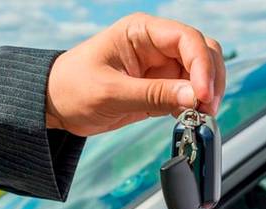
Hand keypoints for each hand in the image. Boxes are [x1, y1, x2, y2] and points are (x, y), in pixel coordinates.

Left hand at [45, 13, 224, 135]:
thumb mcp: (110, 92)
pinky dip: (195, 107)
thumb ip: (154, 94)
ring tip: (201, 117)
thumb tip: (194, 97)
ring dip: (207, 95)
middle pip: (202, 53)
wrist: (55, 105)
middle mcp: (156, 45)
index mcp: (141, 32)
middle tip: (206, 109)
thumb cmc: (72, 88)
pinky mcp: (160, 89)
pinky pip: (188, 94)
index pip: (187, 39)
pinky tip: (190, 120)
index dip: (202, 66)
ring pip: (200, 74)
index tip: (202, 95)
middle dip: (211, 80)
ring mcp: (160, 68)